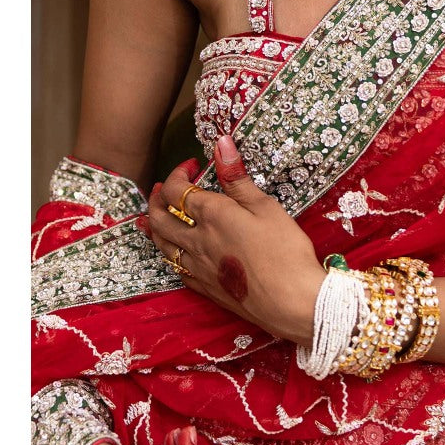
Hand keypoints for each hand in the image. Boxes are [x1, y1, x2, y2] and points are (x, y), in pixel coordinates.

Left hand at [140, 136, 323, 345]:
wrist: (290, 302)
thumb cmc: (285, 250)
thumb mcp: (266, 208)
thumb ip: (238, 178)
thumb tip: (220, 143)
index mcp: (211, 215)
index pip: (177, 190)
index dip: (178, 173)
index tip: (192, 165)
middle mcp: (196, 240)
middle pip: (159, 217)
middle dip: (156, 198)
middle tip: (163, 188)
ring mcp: (197, 267)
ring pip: (161, 244)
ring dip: (154, 226)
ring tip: (154, 216)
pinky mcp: (205, 288)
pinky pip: (175, 267)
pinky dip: (169, 253)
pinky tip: (175, 252)